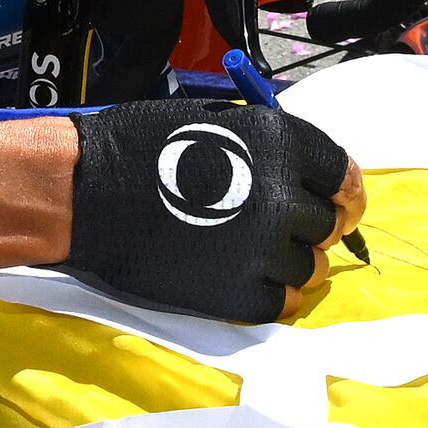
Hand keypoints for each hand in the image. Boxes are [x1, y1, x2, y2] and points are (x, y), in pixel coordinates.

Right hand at [60, 100, 361, 320]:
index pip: (344, 177)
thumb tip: (300, 177)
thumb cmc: (139, 148)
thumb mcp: (218, 124)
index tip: (334, 204)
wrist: (83, 194)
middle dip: (310, 228)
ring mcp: (264, 251)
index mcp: (282, 145)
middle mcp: (283, 198)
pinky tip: (244, 279)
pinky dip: (271, 295)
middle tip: (278, 229)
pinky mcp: (240, 295)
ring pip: (311, 269)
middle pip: (329, 227)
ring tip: (253, 255)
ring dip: (290, 264)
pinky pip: (284, 303)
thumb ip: (270, 151)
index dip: (341, 194)